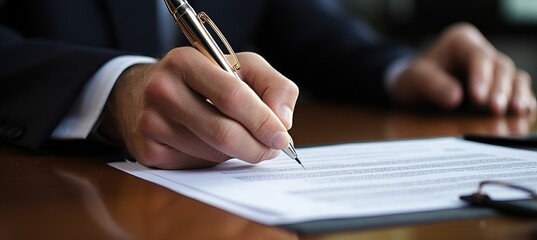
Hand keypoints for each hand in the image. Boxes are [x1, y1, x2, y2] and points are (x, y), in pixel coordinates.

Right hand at [98, 47, 298, 168]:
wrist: (146, 92)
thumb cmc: (203, 79)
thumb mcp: (241, 67)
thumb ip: (274, 85)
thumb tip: (283, 120)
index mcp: (185, 62)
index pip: (232, 96)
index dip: (262, 120)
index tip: (282, 137)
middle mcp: (162, 91)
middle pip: (223, 132)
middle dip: (257, 146)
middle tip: (272, 149)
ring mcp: (152, 123)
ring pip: (213, 153)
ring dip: (236, 152)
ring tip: (236, 136)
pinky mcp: (149, 151)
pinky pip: (197, 165)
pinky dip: (215, 159)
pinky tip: (210, 143)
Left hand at [391, 23, 535, 114]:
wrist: (413, 88)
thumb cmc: (413, 80)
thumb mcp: (414, 80)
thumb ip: (432, 86)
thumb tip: (455, 98)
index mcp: (461, 41)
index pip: (478, 56)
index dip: (481, 77)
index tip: (478, 98)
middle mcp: (480, 51)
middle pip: (500, 66)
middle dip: (499, 89)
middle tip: (494, 109)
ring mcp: (491, 69)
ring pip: (512, 77)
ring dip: (515, 95)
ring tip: (515, 111)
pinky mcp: (496, 86)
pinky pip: (515, 89)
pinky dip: (520, 99)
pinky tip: (523, 111)